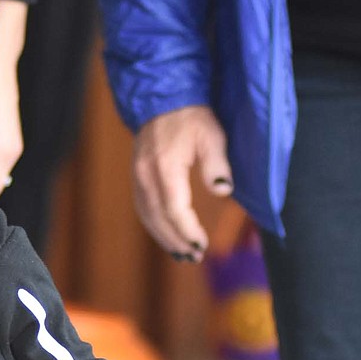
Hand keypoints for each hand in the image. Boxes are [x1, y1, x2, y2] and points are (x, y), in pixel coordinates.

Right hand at [132, 105, 233, 261]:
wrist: (162, 102)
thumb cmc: (192, 118)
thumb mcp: (212, 135)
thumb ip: (216, 164)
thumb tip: (223, 190)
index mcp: (165, 168)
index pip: (175, 209)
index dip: (188, 231)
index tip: (203, 245)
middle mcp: (146, 177)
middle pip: (159, 219)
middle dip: (177, 241)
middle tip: (195, 257)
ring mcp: (138, 180)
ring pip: (148, 217)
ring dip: (164, 238)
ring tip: (182, 254)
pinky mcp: (137, 180)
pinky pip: (144, 210)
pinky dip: (155, 227)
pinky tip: (168, 236)